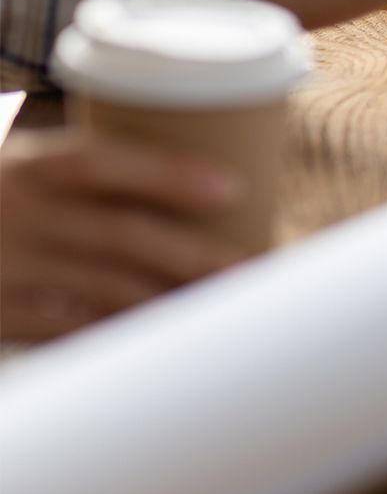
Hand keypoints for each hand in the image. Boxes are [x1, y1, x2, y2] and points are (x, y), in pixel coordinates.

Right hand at [1, 131, 245, 340]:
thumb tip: (202, 185)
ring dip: (174, 298)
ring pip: (106, 289)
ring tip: (229, 302)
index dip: (168, 173)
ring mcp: (5, 269)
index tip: (232, 187)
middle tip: (254, 263)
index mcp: (22, 166)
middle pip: (120, 234)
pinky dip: (128, 327)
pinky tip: (171, 331)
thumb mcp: (16, 168)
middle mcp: (13, 214)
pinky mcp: (1, 314)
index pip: (98, 162)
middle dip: (195, 254)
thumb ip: (81, 176)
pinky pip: (75, 328)